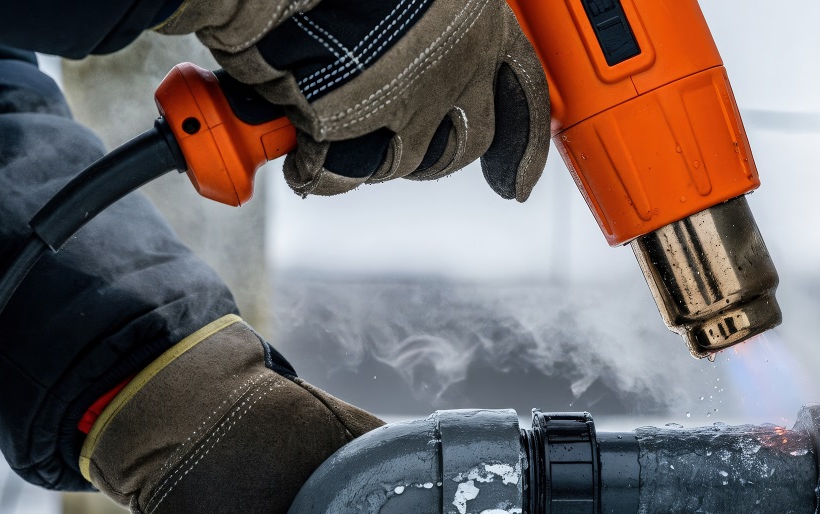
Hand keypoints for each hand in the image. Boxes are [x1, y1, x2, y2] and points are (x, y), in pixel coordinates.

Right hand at [159, 0, 550, 200]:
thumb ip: (424, 21)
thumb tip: (416, 51)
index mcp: (480, 19)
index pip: (524, 93)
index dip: (523, 147)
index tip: (516, 188)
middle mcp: (459, 61)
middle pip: (465, 142)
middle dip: (430, 156)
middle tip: (391, 145)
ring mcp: (411, 99)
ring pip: (405, 162)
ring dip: (370, 158)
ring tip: (333, 129)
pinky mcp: (357, 126)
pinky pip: (338, 172)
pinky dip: (312, 170)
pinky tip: (294, 154)